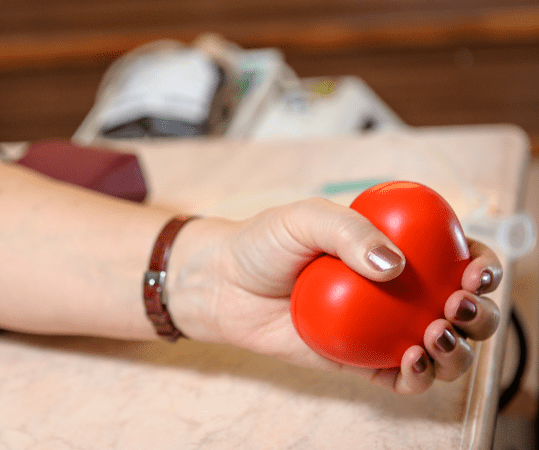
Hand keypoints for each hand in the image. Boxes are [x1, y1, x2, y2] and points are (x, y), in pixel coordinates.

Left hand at [168, 198, 501, 394]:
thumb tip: (396, 266)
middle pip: (464, 308)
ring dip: (457, 351)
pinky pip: (403, 378)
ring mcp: (383, 329)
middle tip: (455, 306)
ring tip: (432, 337)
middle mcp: (399, 291)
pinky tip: (409, 363)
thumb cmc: (263, 243)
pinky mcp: (362, 364)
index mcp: (399, 249)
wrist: (224, 285)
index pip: (458, 257)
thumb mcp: (304, 218)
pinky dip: (419, 378)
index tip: (475, 272)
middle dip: (481, 314)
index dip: (483, 267)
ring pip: (443, 348)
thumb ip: (348, 231)